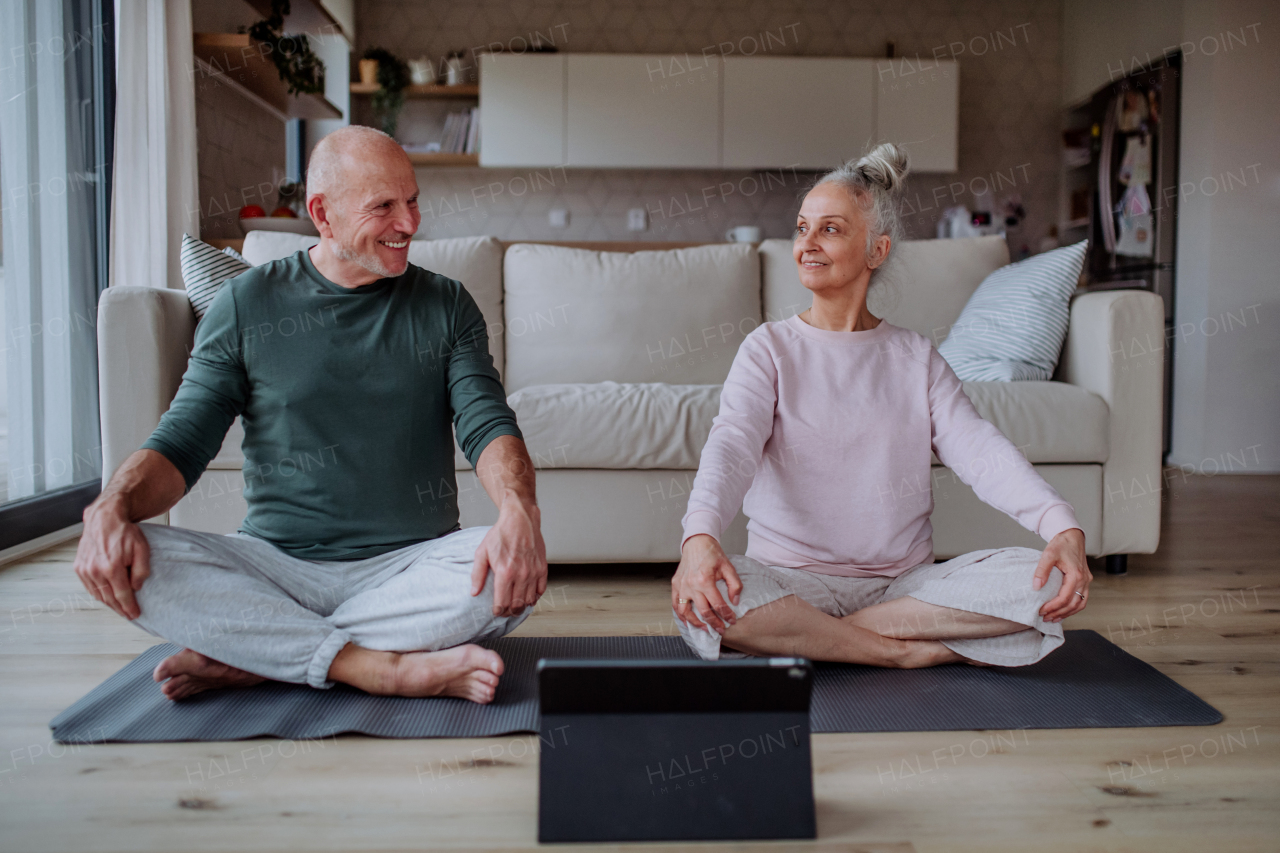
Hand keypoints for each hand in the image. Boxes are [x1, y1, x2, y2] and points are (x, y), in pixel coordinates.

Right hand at [73, 496, 150, 619]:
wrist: (104, 519)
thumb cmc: (124, 532)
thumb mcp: (142, 549)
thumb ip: (141, 570)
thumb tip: (136, 587)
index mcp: (112, 567)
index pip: (122, 595)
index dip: (129, 607)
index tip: (135, 615)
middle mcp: (95, 571)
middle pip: (109, 598)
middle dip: (120, 608)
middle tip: (129, 614)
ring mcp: (85, 570)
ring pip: (98, 594)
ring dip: (109, 603)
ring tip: (120, 608)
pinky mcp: (79, 567)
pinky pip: (89, 587)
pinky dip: (99, 594)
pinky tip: (107, 597)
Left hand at [471, 492, 546, 616]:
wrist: (520, 520)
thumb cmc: (501, 534)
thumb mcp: (482, 552)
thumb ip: (477, 574)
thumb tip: (474, 592)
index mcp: (504, 573)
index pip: (502, 603)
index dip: (498, 611)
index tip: (496, 611)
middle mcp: (521, 575)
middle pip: (517, 606)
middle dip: (509, 612)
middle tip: (505, 611)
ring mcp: (533, 572)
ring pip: (529, 601)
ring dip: (522, 606)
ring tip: (515, 605)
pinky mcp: (542, 568)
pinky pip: (541, 590)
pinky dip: (535, 597)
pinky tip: (528, 595)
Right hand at [671, 534, 741, 633]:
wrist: (697, 542)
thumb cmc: (713, 554)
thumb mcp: (728, 567)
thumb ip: (734, 585)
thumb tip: (735, 601)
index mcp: (705, 580)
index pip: (718, 604)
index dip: (727, 615)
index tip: (732, 620)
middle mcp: (691, 585)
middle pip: (703, 611)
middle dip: (714, 623)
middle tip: (721, 629)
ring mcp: (681, 585)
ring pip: (686, 612)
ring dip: (695, 623)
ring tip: (705, 628)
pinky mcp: (675, 584)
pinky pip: (675, 604)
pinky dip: (681, 615)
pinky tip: (688, 621)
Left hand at [1034, 528, 1090, 622]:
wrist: (1072, 536)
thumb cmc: (1061, 544)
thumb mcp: (1048, 554)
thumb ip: (1042, 570)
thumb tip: (1036, 586)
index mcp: (1076, 575)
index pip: (1065, 597)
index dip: (1053, 607)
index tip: (1041, 611)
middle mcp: (1084, 580)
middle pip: (1074, 604)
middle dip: (1059, 613)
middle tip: (1045, 618)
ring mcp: (1086, 581)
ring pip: (1080, 603)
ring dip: (1067, 613)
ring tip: (1053, 618)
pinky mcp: (1085, 581)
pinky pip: (1082, 598)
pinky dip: (1073, 607)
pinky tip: (1063, 610)